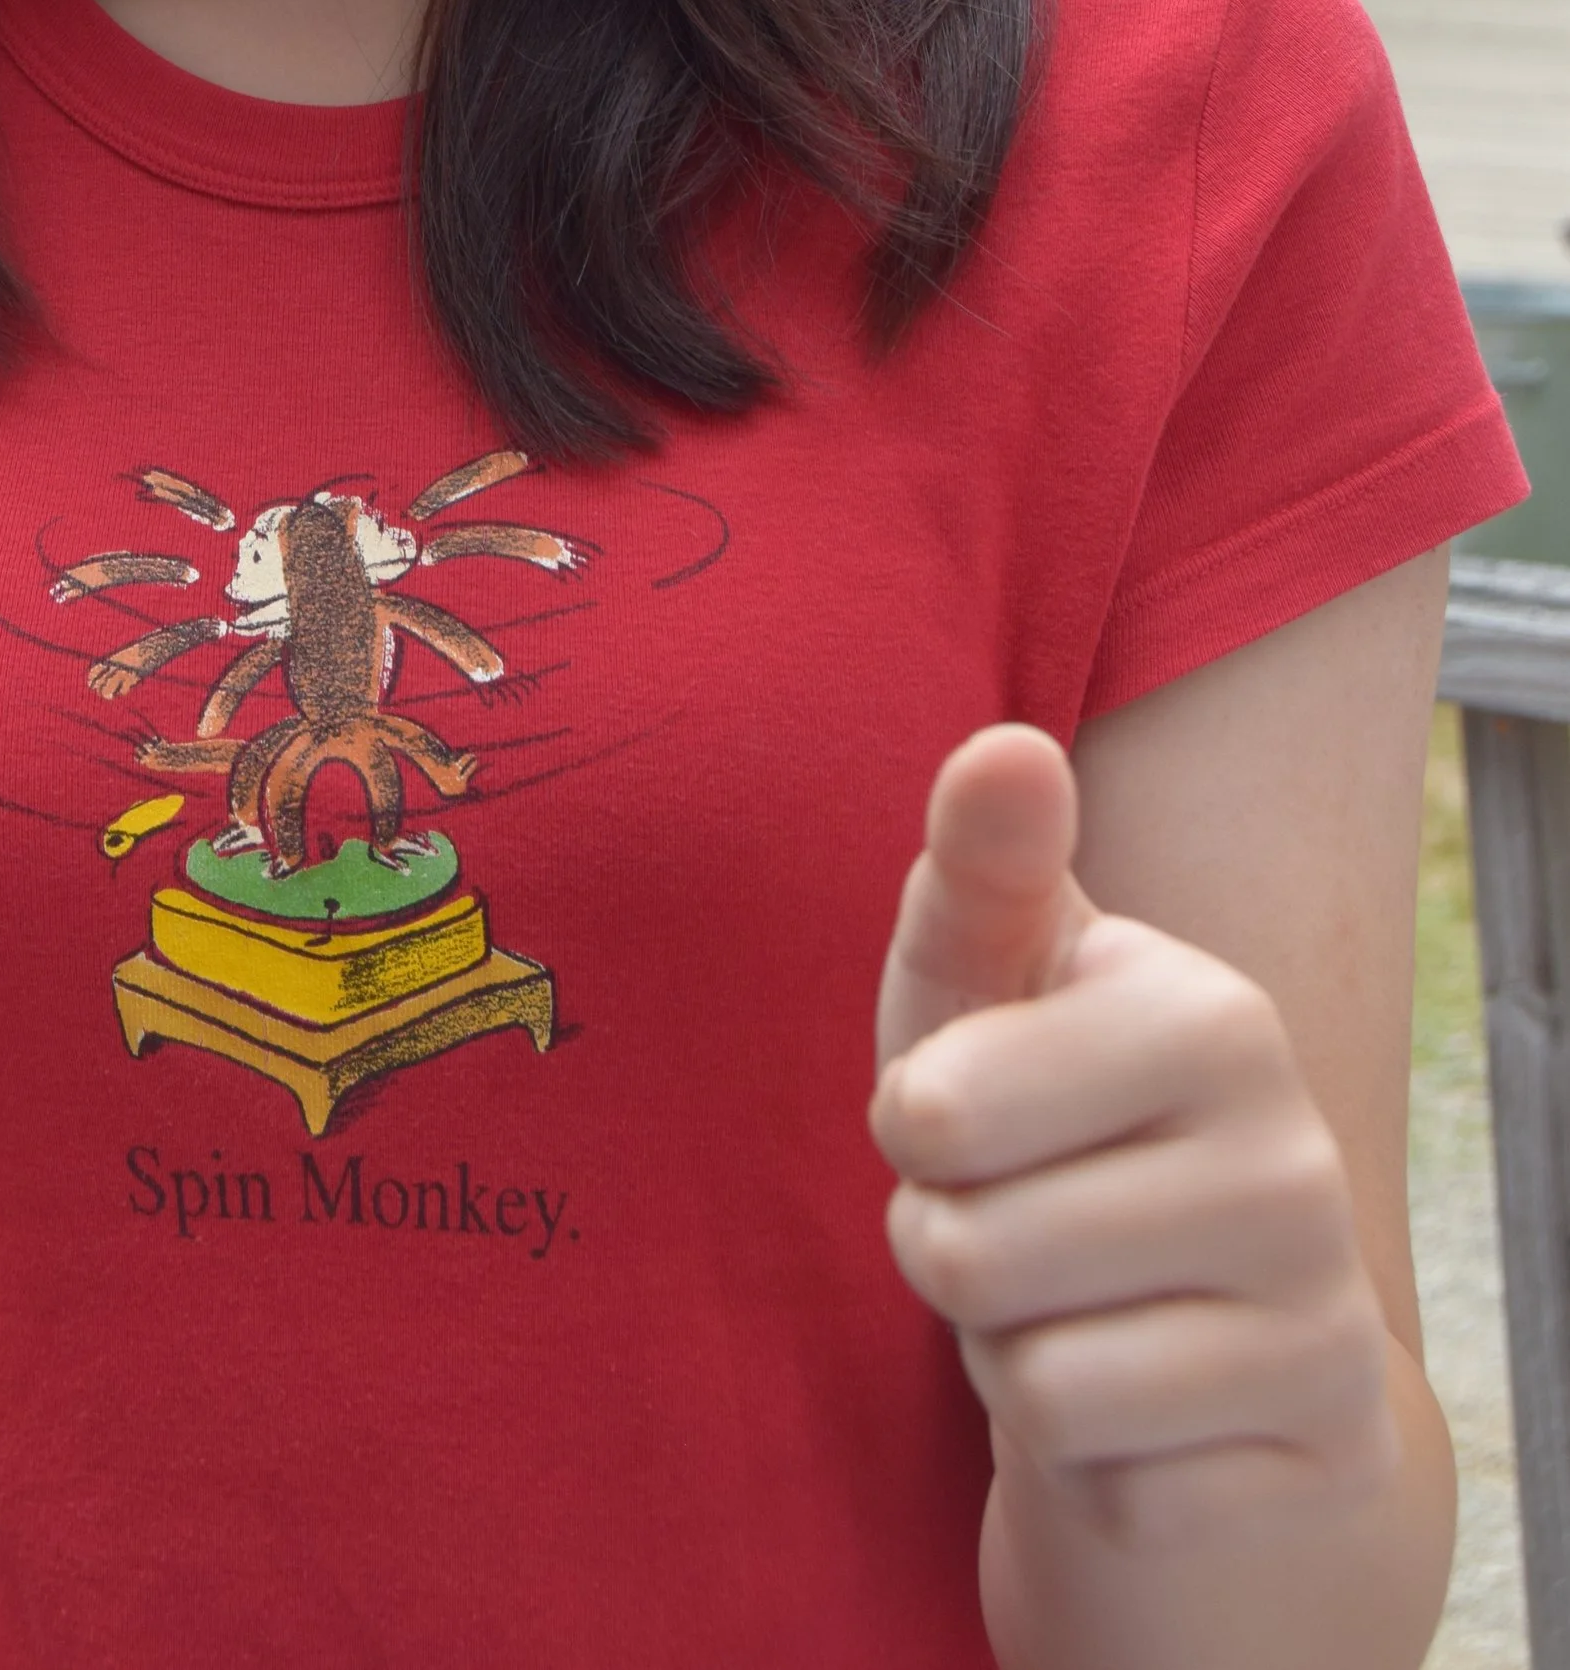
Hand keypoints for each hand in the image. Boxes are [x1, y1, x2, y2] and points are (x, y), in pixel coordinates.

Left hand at [871, 725, 1397, 1551]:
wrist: (1179, 1322)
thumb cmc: (1037, 1115)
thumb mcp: (982, 982)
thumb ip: (979, 864)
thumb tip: (1008, 745)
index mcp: (1213, 1014)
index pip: (933, 1112)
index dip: (910, 1129)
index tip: (963, 1109)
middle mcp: (1298, 1160)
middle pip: (970, 1257)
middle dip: (950, 1255)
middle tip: (1017, 1223)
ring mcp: (1328, 1317)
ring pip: (1040, 1388)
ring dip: (1012, 1361)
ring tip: (1068, 1303)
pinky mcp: (1328, 1457)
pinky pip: (1111, 1491)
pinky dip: (1086, 1463)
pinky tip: (1134, 1397)